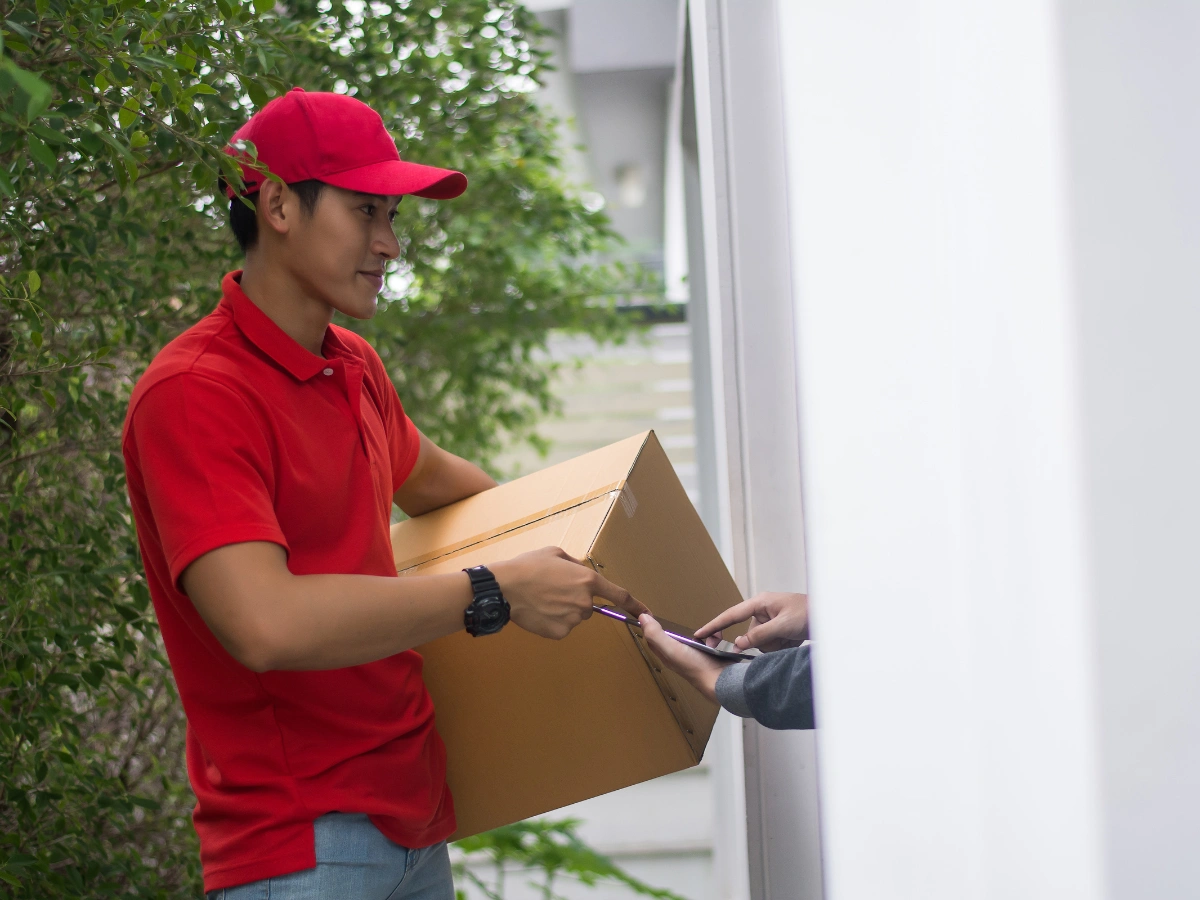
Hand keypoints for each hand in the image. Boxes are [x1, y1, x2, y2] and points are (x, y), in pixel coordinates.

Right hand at [490, 546, 647, 639]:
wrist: (505, 588)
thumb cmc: (528, 567)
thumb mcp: (555, 553)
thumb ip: (575, 566)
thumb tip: (580, 573)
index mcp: (587, 580)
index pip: (619, 595)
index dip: (635, 605)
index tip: (647, 613)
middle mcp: (585, 602)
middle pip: (588, 606)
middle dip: (574, 599)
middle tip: (551, 590)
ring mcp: (573, 619)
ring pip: (574, 617)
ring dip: (562, 610)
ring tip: (541, 599)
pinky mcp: (560, 633)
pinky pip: (561, 627)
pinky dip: (552, 622)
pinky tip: (538, 612)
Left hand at [638, 614, 731, 701]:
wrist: (723, 680)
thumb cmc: (695, 666)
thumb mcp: (672, 649)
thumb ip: (656, 635)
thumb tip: (642, 618)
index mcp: (667, 656)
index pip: (653, 641)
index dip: (649, 628)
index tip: (648, 614)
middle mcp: (679, 656)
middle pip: (671, 639)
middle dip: (673, 628)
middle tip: (672, 616)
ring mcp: (695, 656)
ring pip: (691, 639)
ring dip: (696, 632)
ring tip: (699, 627)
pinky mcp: (709, 655)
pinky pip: (708, 641)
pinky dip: (711, 636)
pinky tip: (715, 634)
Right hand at [695, 591, 808, 652]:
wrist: (829, 617)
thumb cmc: (808, 613)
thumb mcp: (783, 625)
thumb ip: (760, 635)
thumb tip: (739, 645)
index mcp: (760, 603)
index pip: (731, 615)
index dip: (714, 625)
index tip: (700, 634)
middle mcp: (762, 611)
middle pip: (749, 635)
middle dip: (763, 642)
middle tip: (778, 640)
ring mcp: (770, 622)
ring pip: (761, 643)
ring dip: (776, 646)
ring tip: (793, 638)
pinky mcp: (778, 631)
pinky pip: (771, 646)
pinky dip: (782, 647)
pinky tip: (794, 640)